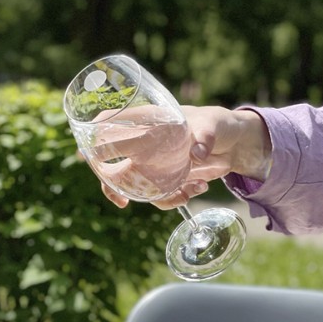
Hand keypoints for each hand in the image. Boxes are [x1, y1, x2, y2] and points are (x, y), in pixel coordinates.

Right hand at [100, 105, 271, 210]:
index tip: (89, 155)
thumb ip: (205, 136)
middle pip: (111, 164)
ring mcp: (152, 164)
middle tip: (121, 200)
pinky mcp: (166, 180)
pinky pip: (160, 196)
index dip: (94, 139)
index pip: (109, 125)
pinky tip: (197, 189)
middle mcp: (143, 144)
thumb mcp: (213, 125)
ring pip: (135, 186)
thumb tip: (197, 153)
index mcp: (147, 121)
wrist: (234, 143)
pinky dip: (175, 199)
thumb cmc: (217, 123)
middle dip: (111, 186)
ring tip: (187, 193)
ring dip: (158, 197)